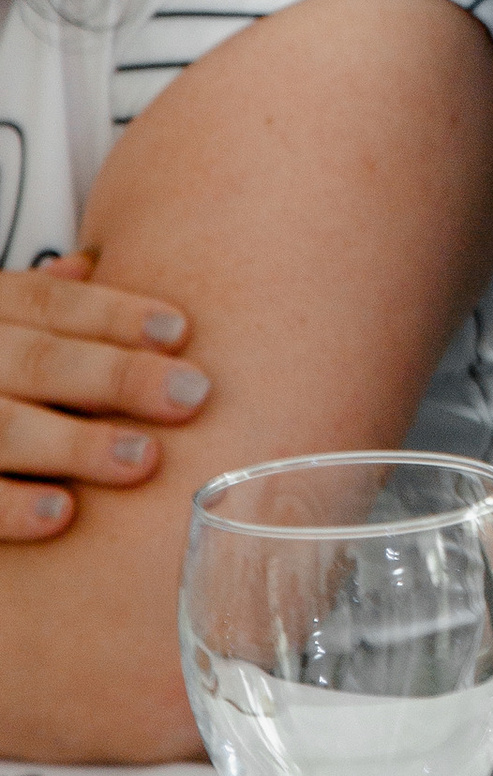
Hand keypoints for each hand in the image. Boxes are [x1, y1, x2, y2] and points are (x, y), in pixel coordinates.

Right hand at [0, 253, 207, 542]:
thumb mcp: (2, 321)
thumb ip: (43, 301)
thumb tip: (93, 262)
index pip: (49, 303)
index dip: (113, 314)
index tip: (179, 331)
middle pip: (38, 360)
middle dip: (116, 376)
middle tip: (190, 395)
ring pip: (5, 426)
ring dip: (74, 444)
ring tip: (143, 458)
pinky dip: (11, 505)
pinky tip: (62, 513)